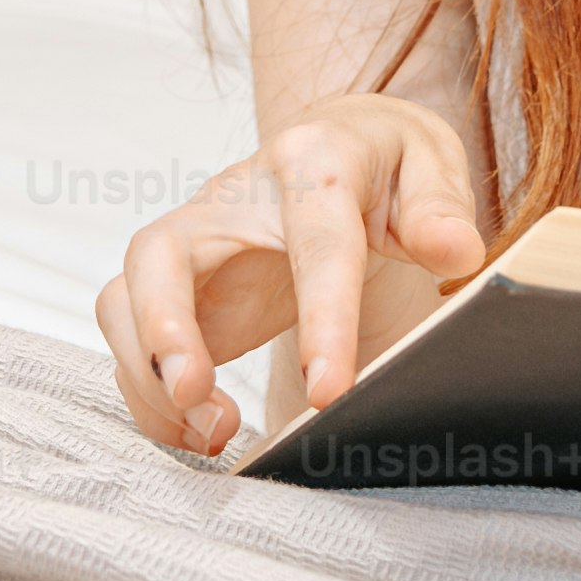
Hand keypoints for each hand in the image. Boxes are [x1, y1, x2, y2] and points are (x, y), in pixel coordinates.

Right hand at [93, 94, 490, 455]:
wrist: (340, 147)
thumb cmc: (385, 163)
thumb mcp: (429, 164)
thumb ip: (441, 208)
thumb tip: (456, 251)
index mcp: (309, 161)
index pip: (314, 242)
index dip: (321, 318)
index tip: (330, 392)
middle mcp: (229, 199)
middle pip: (160, 253)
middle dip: (164, 330)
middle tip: (196, 397)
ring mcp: (192, 245)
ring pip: (125, 298)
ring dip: (148, 374)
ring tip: (210, 433)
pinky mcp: (176, 291)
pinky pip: (133, 341)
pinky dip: (152, 396)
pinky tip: (198, 432)